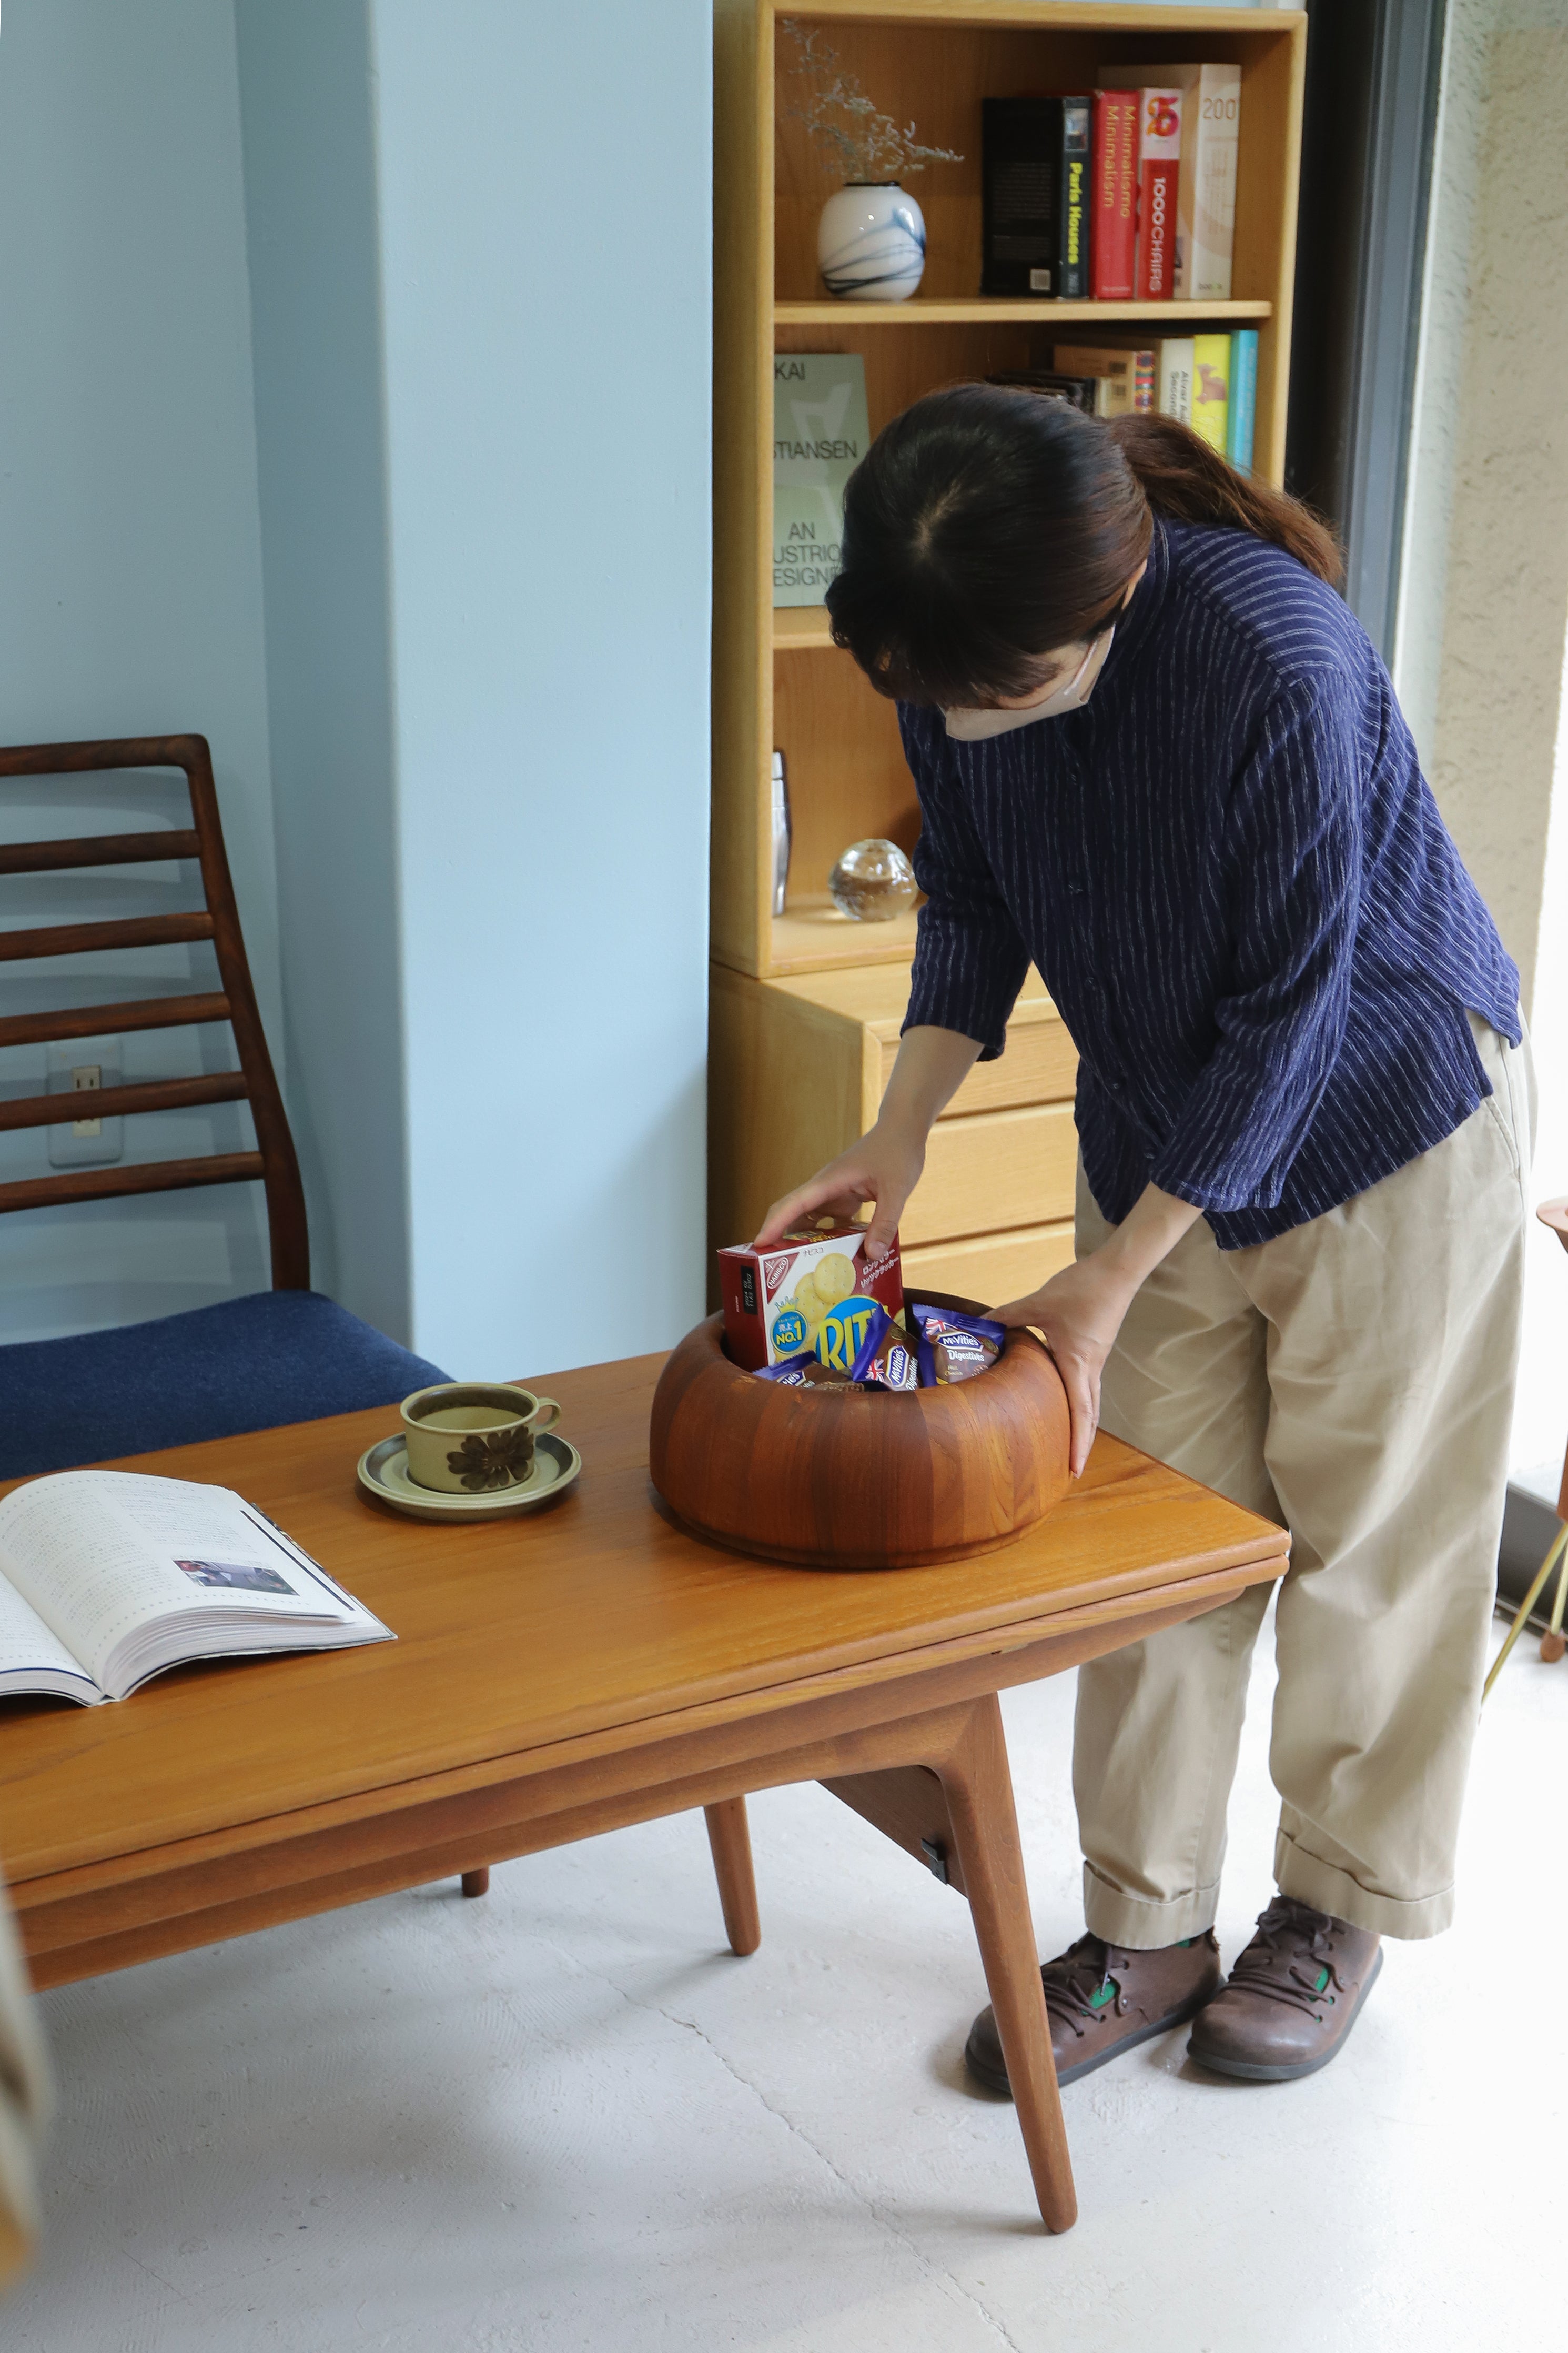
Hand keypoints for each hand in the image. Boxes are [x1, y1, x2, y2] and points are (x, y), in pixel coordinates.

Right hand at [754, 1120, 925, 1259]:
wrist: (902, 1131)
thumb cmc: (897, 1152)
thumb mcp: (897, 1189)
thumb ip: (885, 1222)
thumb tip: (872, 1255)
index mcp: (829, 1182)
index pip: (794, 1205)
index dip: (774, 1225)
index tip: (758, 1245)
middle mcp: (825, 1189)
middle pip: (792, 1214)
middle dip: (779, 1238)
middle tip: (774, 1268)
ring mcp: (834, 1195)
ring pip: (809, 1221)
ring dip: (802, 1243)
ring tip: (798, 1271)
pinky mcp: (845, 1200)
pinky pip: (830, 1224)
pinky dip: (829, 1241)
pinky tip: (835, 1261)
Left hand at [992, 1250, 1138, 1477]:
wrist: (1117, 1271)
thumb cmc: (1083, 1288)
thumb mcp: (1039, 1303)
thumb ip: (1008, 1315)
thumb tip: (979, 1325)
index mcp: (1078, 1364)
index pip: (1080, 1412)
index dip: (1077, 1443)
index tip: (1074, 1469)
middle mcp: (1091, 1369)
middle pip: (1089, 1415)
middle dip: (1080, 1443)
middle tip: (1069, 1468)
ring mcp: (1096, 1360)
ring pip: (1090, 1401)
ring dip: (1081, 1424)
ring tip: (1067, 1443)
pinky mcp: (1095, 1351)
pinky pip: (1087, 1385)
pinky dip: (1079, 1402)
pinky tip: (1061, 1401)